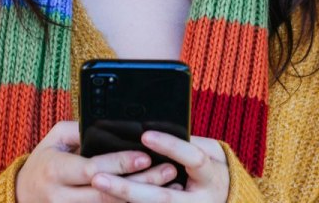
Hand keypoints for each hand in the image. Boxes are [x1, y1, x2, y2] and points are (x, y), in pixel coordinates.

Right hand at [15, 120, 184, 202]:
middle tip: (168, 170)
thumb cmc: (44, 160)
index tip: (145, 155)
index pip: (92, 168)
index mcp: (56, 170)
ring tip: (169, 186)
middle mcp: (62, 196)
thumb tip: (110, 124)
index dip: (119, 163)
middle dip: (140, 183)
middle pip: (107, 193)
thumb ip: (80, 130)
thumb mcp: (55, 139)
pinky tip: (152, 199)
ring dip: (142, 198)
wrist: (23, 194)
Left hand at [89, 131, 229, 202]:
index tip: (145, 134)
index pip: (193, 159)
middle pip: (162, 198)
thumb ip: (180, 143)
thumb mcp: (204, 150)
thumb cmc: (208, 167)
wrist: (222, 196)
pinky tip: (102, 198)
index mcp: (210, 177)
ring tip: (96, 186)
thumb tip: (148, 124)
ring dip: (120, 200)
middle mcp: (199, 201)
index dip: (171, 146)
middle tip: (97, 177)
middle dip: (128, 188)